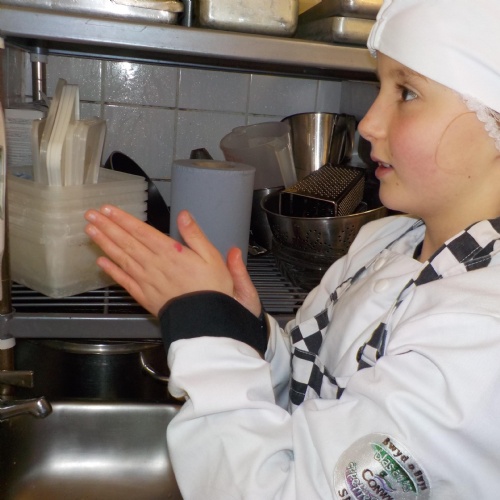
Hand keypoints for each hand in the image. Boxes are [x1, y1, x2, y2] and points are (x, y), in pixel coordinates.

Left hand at [84, 206, 260, 317]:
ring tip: (90, 230)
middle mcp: (153, 264)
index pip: (141, 231)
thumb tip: (183, 215)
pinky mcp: (144, 295)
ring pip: (121, 258)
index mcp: (170, 252)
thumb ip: (194, 234)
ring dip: (104, 243)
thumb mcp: (211, 257)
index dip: (123, 219)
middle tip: (91, 214)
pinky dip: (111, 270)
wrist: (204, 320)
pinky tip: (101, 261)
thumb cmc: (211, 288)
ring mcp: (146, 280)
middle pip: (126, 242)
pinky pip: (124, 281)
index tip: (108, 209)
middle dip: (107, 226)